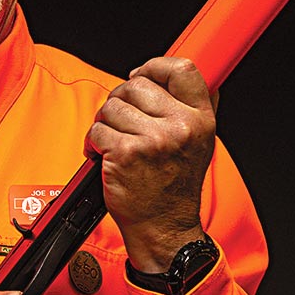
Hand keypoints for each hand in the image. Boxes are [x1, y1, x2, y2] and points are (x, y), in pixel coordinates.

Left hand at [84, 56, 216, 269]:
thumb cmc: (174, 189)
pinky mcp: (125, 154)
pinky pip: (97, 130)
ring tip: (115, 145)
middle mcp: (180, 127)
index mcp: (200, 119)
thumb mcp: (201, 144)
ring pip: (111, 107)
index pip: (181, 69)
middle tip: (122, 123)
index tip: (140, 75)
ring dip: (105, 124)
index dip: (154, 66)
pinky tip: (105, 157)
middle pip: (135, 85)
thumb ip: (194, 107)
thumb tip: (179, 72)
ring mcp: (152, 140)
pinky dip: (93, 143)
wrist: (164, 229)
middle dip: (120, 101)